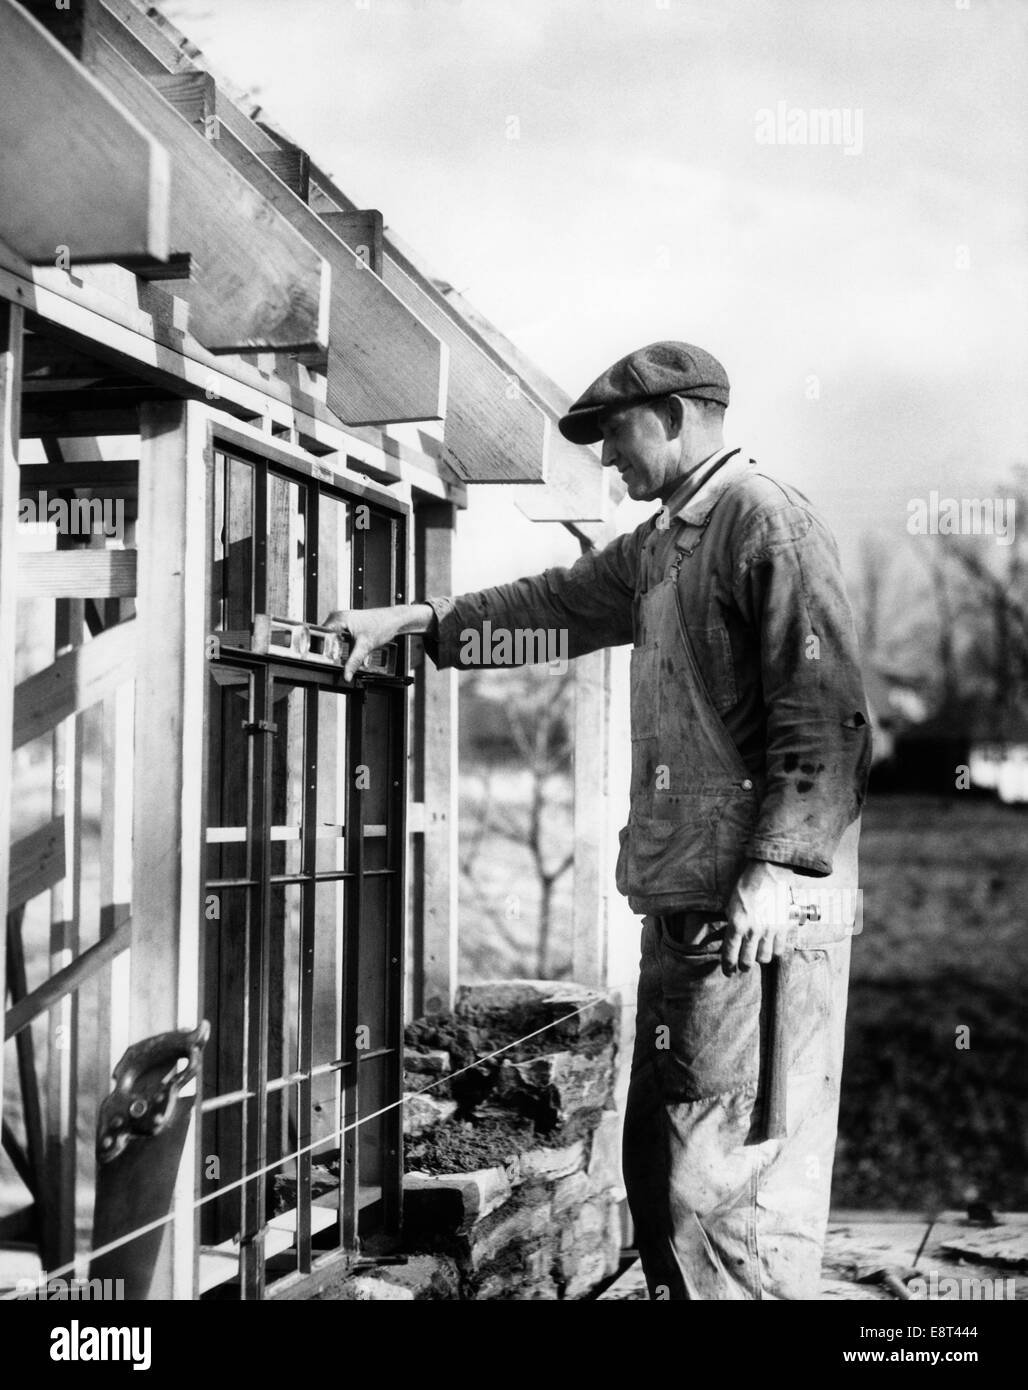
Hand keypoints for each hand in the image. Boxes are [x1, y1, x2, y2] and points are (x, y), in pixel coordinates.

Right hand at [322, 606, 403, 682]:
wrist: (395, 620)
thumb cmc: (382, 625)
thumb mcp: (365, 646)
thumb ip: (353, 662)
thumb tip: (346, 675)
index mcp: (338, 618)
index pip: (321, 636)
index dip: (322, 649)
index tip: (324, 660)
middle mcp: (338, 617)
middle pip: (327, 639)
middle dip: (331, 652)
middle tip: (334, 663)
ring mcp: (343, 620)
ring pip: (334, 639)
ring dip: (338, 650)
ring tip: (341, 660)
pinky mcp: (349, 625)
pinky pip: (341, 638)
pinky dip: (345, 647)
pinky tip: (349, 654)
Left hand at [721, 860, 795, 976]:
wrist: (767, 872)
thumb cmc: (745, 887)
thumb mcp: (730, 905)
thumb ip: (732, 925)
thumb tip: (732, 941)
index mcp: (737, 924)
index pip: (730, 954)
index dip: (728, 967)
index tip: (728, 972)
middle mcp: (753, 931)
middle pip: (748, 962)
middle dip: (743, 967)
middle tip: (742, 966)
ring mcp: (769, 930)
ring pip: (764, 958)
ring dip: (759, 958)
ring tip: (756, 953)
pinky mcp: (783, 928)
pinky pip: (779, 950)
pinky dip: (774, 951)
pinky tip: (770, 946)